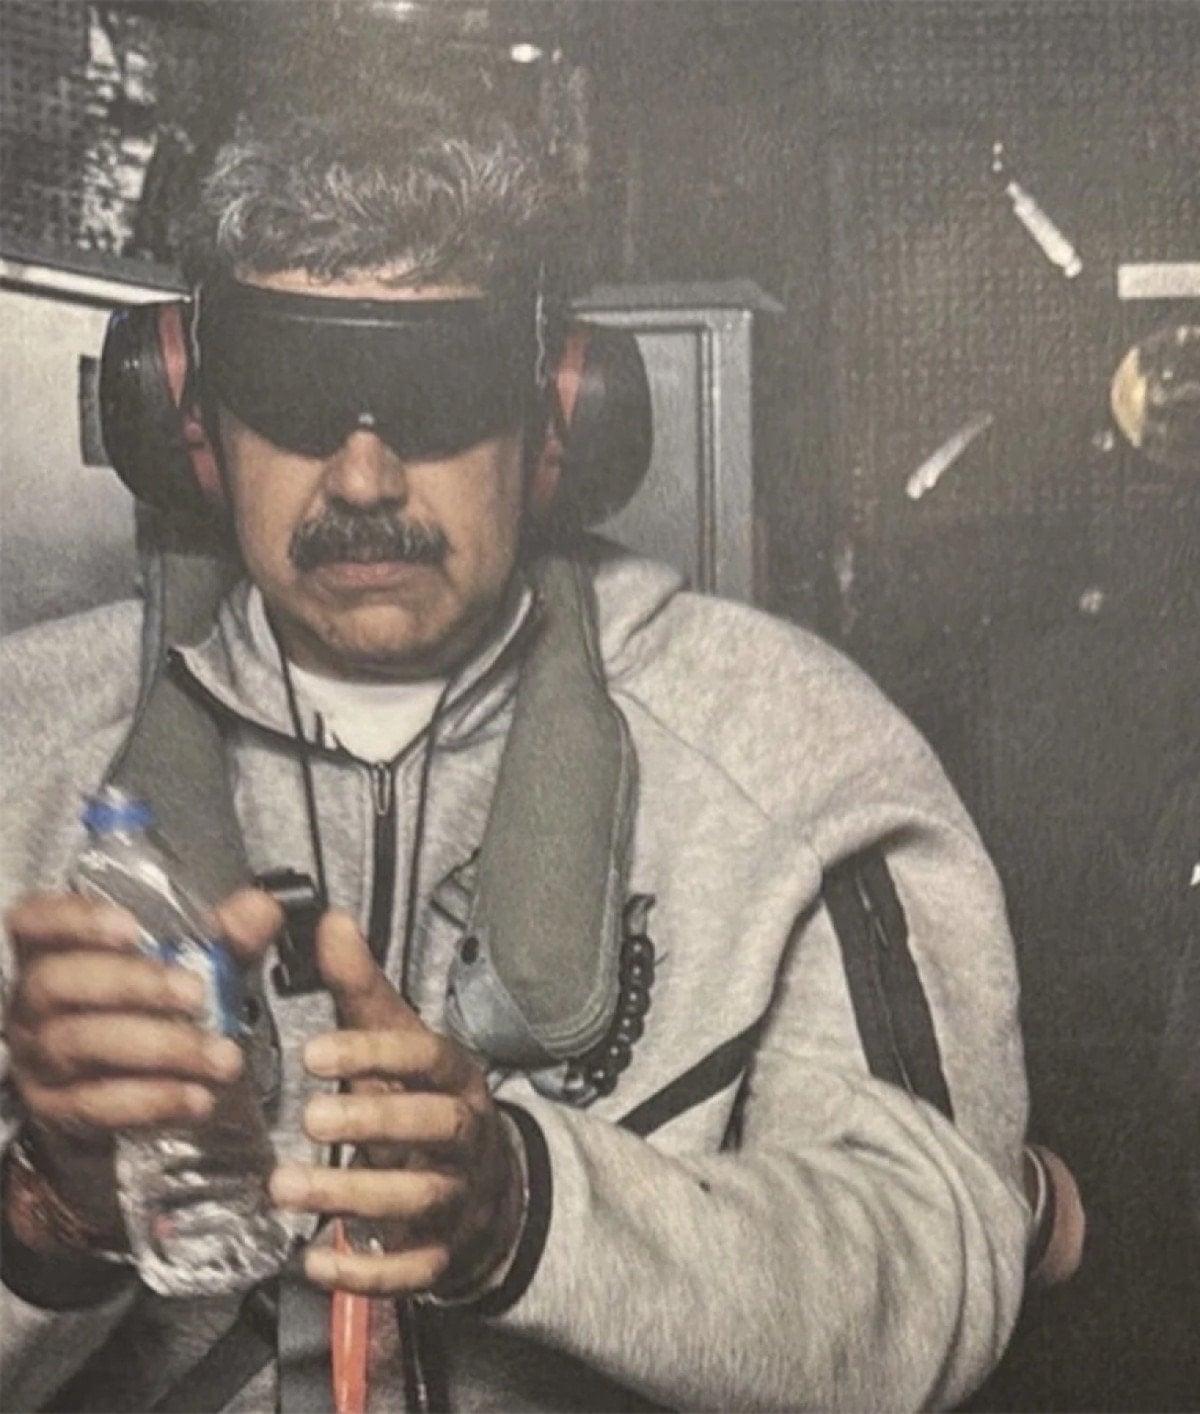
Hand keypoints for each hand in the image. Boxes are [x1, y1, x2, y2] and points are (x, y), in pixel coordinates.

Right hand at [3, 888, 280, 1238]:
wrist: (121, 1079)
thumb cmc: (149, 1002)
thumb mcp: (190, 960)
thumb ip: (224, 934)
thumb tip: (261, 909)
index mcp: (55, 949)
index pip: (37, 921)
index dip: (76, 920)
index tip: (130, 928)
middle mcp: (35, 1000)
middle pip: (62, 983)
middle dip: (134, 986)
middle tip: (196, 995)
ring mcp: (39, 1056)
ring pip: (82, 1045)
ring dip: (159, 1049)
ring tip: (220, 1057)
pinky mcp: (56, 1107)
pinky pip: (96, 1104)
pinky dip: (152, 1100)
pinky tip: (197, 1097)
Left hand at [269, 910, 523, 1297]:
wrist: (486, 1188)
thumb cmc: (423, 1099)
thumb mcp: (397, 1040)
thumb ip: (360, 989)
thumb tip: (330, 920)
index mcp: (455, 1076)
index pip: (427, 1058)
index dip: (376, 1053)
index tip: (314, 1052)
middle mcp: (465, 1135)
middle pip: (435, 1127)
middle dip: (375, 1121)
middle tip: (308, 1117)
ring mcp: (458, 1197)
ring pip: (419, 1199)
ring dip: (353, 1195)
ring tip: (284, 1188)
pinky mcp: (441, 1254)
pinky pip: (412, 1270)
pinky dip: (367, 1271)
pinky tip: (314, 1262)